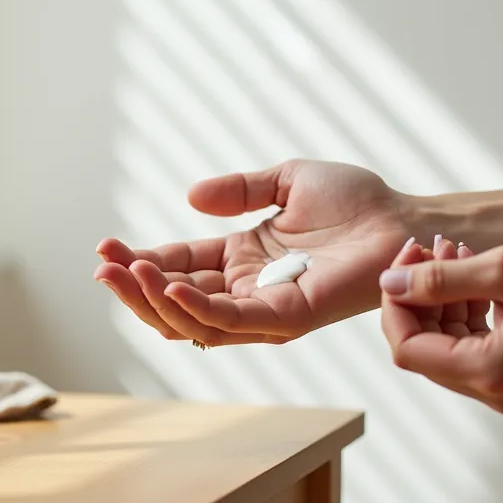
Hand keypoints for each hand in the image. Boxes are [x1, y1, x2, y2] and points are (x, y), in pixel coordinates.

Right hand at [94, 160, 410, 345]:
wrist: (400, 217)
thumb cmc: (355, 202)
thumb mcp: (284, 181)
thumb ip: (237, 189)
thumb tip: (190, 197)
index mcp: (242, 259)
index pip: (178, 265)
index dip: (140, 260)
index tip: (104, 248)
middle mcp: (247, 289)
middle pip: (174, 299)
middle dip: (133, 286)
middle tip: (102, 266)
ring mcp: (264, 308)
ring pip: (192, 318)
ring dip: (152, 298)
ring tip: (123, 272)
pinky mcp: (286, 316)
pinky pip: (231, 321)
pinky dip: (194, 308)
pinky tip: (167, 284)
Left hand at [379, 235, 502, 417]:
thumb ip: (436, 280)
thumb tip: (386, 284)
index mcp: (490, 374)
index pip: (407, 348)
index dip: (395, 303)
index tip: (405, 258)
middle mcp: (497, 395)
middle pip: (425, 349)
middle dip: (418, 296)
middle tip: (426, 247)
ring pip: (448, 347)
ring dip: (441, 299)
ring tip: (452, 249)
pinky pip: (475, 348)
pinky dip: (466, 311)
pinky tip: (473, 272)